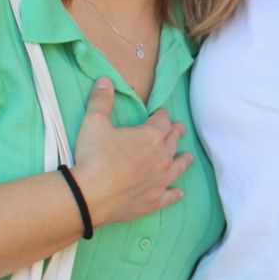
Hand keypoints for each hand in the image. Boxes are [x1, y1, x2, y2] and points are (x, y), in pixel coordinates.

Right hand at [68, 78, 193, 227]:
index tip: (160, 114)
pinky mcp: (155, 199)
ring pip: (179, 166)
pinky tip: (180, 192)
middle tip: (179, 128)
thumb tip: (105, 80)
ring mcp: (161, 179)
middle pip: (173, 140)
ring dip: (184, 160)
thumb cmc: (93, 157)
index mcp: (151, 136)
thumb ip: (101, 100)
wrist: (90, 195)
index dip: (161, 115)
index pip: (163, 120)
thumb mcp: (94, 123)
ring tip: (188, 156)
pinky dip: (176, 193)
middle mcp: (162, 156)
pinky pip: (170, 195)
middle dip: (175, 132)